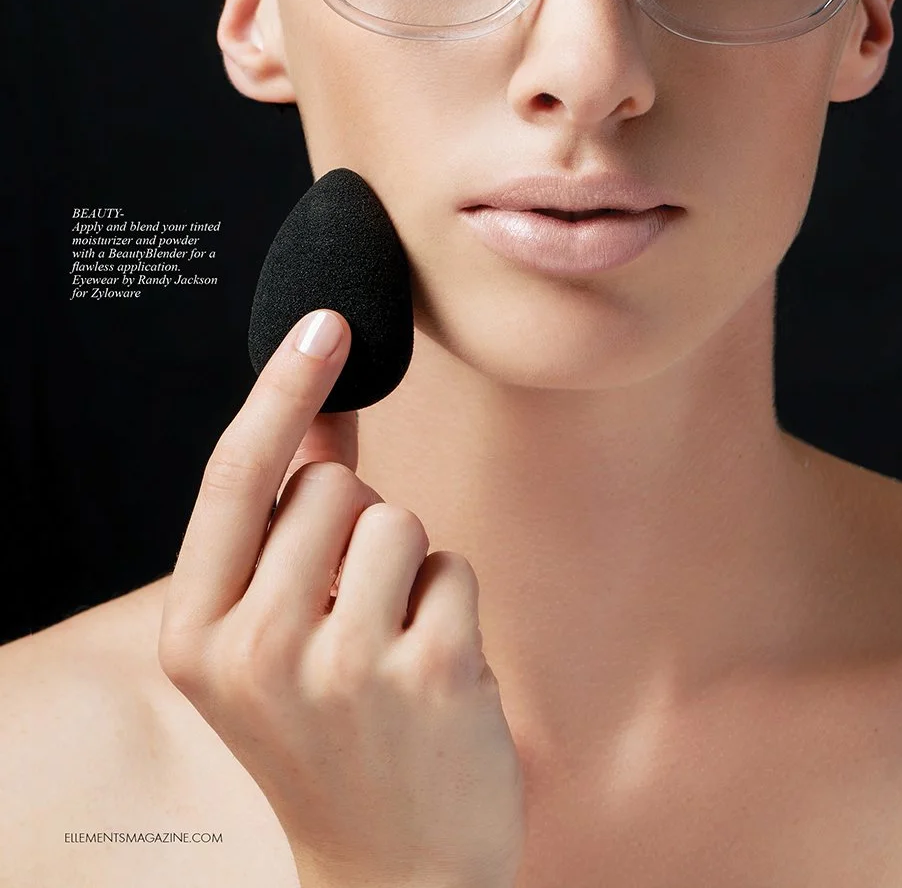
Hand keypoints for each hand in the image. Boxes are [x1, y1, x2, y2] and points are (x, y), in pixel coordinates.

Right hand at [158, 309, 524, 887]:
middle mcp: (253, 648)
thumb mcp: (275, 634)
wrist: (390, 871)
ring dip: (407, 569)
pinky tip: (435, 677)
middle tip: (351, 617)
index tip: (328, 321)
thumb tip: (324, 405)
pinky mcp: (428, 671)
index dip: (281, 389)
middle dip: (355, 529)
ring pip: (396, 517)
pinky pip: (452, 564)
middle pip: (331, 488)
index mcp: (195, 634)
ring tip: (391, 649)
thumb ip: (289, 522)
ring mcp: (341, 663)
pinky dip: (452, 605)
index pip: (236, 478)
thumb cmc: (330, 732)